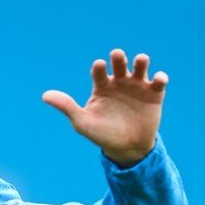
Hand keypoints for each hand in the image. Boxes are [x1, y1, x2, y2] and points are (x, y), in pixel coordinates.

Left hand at [42, 49, 167, 165]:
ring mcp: (137, 86)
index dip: (99, 67)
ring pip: (140, 67)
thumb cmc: (102, 134)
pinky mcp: (154, 93)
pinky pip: (159, 81)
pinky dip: (160, 77)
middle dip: (119, 58)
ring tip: (141, 60)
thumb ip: (66, 107)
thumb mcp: (82, 122)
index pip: (98, 71)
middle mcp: (119, 82)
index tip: (99, 66)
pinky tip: (158, 80)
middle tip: (117, 56)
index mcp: (101, 86)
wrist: (126, 149)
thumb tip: (44, 96)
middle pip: (119, 63)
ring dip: (141, 61)